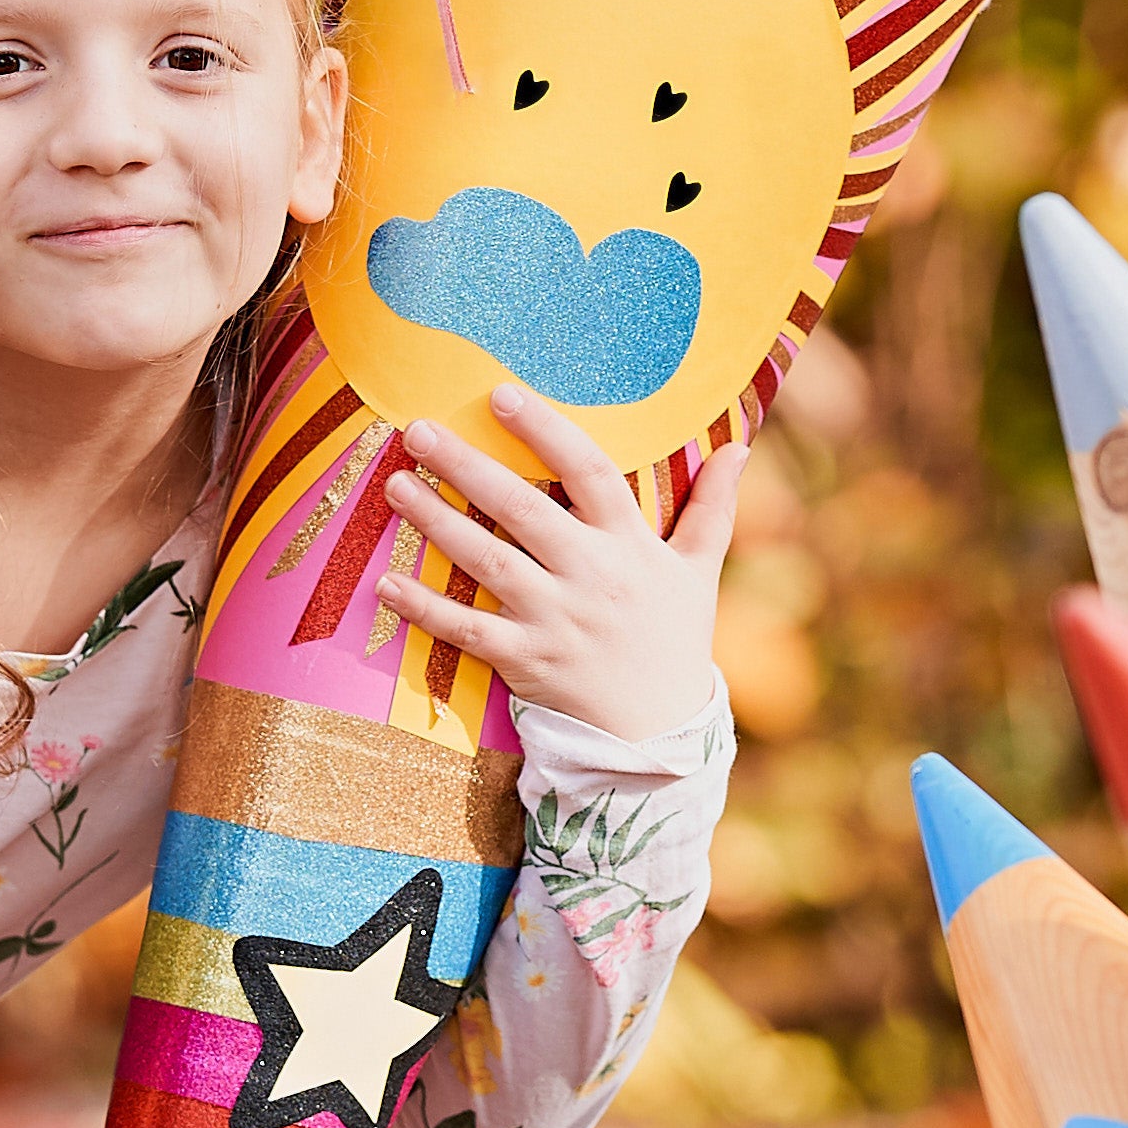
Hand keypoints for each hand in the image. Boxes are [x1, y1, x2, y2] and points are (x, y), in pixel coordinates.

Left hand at [377, 387, 744, 741]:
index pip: (589, 471)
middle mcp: (591, 576)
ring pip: (488, 562)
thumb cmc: (675, 638)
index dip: (545, 431)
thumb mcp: (700, 569)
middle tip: (417, 429)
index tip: (501, 395)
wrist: (659, 733)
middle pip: (523, 509)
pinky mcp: (527, 662)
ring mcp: (556, 620)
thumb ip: (713, 505)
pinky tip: (385, 583)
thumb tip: (741, 446)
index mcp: (630, 544)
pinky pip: (468, 630)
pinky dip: (425, 610)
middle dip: (467, 466)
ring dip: (437, 522)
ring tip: (396, 484)